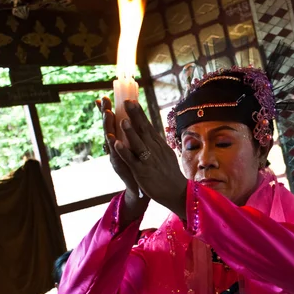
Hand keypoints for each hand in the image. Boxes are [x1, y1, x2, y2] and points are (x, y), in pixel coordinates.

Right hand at [96, 98, 138, 193]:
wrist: (141, 191)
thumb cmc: (140, 167)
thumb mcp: (136, 149)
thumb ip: (133, 136)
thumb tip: (132, 120)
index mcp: (120, 143)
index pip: (113, 124)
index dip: (108, 110)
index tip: (105, 97)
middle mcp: (115, 149)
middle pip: (109, 128)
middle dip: (106, 114)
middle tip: (103, 100)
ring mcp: (117, 158)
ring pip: (112, 140)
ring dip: (109, 126)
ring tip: (108, 113)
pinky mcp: (122, 168)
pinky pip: (119, 156)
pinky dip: (117, 147)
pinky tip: (113, 139)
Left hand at [114, 100, 187, 218]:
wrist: (177, 192)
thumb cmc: (169, 173)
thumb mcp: (165, 153)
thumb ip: (156, 142)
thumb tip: (149, 130)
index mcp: (158, 144)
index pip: (148, 125)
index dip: (139, 113)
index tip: (131, 100)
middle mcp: (154, 149)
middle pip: (143, 130)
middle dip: (135, 116)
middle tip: (126, 102)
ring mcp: (148, 160)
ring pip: (138, 143)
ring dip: (130, 132)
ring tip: (123, 120)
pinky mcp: (142, 172)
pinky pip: (132, 160)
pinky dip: (124, 151)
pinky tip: (116, 144)